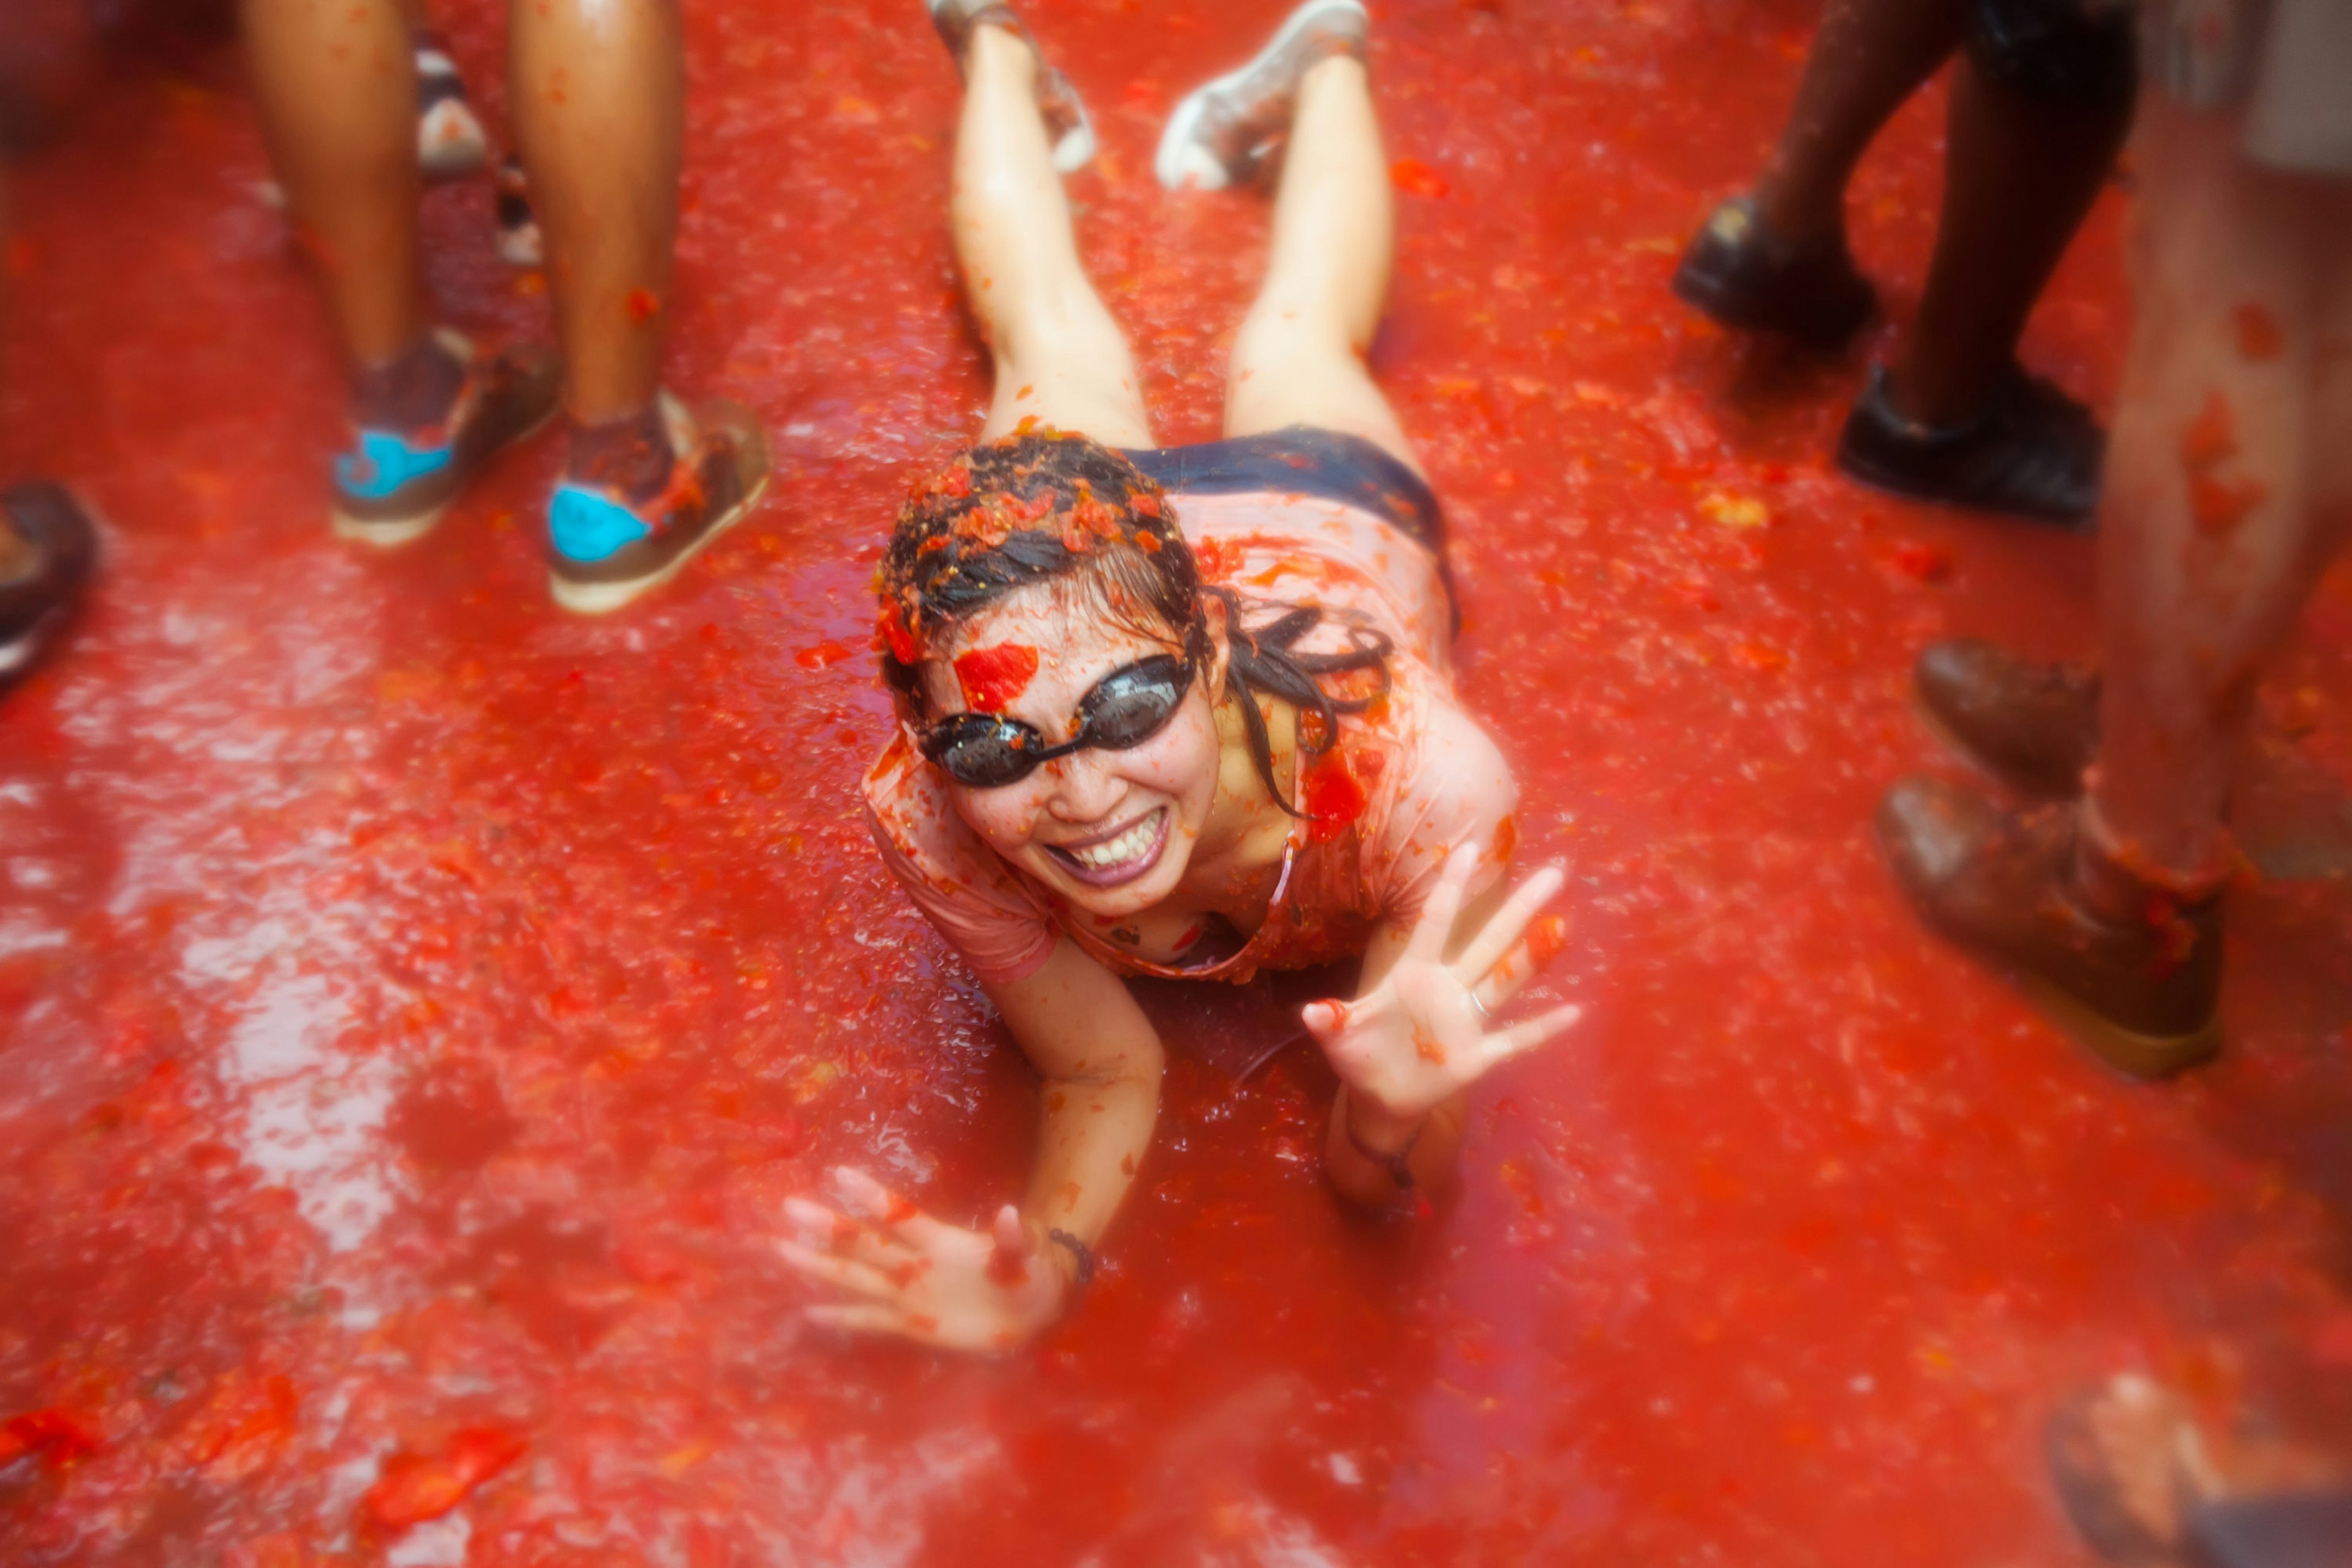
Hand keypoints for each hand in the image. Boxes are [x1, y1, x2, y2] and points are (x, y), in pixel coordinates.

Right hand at [777, 1166, 1070, 1352]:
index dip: (870, 1196)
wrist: (1033, 1310)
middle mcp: (915, 1263)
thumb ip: (1014, 1239)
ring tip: (780, 1248)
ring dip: (820, 1264)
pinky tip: (808, 1312)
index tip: (837, 1174)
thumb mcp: (1027, 1256)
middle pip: (864, 1242)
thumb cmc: (1030, 1273)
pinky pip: (869, 1320)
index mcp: (940, 1242)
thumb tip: (1009, 1211)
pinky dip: (841, 1317)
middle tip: (789, 1206)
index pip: (898, 1215)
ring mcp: (909, 1293)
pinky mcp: (911, 1324)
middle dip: (828, 1225)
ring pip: (856, 1276)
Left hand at [1302, 845, 1580, 1126]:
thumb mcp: (1340, 1038)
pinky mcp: (1477, 1055)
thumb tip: (1310, 1014)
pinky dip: (1543, 1028)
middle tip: (1555, 873)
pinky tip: (1574, 1011)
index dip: (1451, 888)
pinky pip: (1515, 1039)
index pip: (1435, 922)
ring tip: (1561, 928)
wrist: (1378, 1098)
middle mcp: (1447, 988)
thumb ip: (1332, 1022)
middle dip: (1519, 910)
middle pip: (1488, 942)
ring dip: (1531, 958)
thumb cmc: (1359, 1056)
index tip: (1468, 848)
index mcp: (1413, 974)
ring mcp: (1465, 1020)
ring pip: (1504, 981)